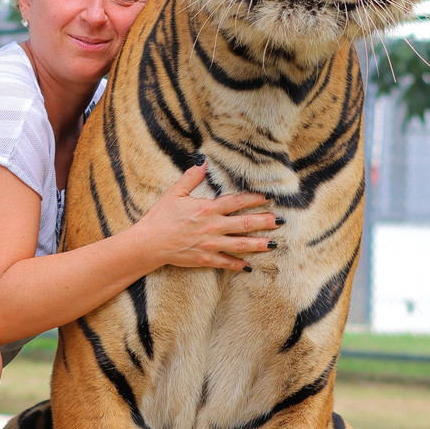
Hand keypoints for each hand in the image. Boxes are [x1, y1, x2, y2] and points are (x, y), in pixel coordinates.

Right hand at [134, 161, 279, 271]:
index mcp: (207, 209)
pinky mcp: (205, 259)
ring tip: (273, 244)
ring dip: (259, 244)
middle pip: (245, 223)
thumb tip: (202, 162)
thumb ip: (190, 178)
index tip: (268, 197)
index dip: (254, 199)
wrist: (149, 243)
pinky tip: (249, 266)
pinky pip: (226, 262)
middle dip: (265, 222)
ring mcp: (211, 244)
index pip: (237, 202)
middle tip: (281, 221)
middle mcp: (213, 226)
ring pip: (241, 244)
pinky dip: (238, 265)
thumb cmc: (160, 217)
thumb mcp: (174, 194)